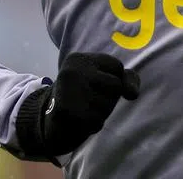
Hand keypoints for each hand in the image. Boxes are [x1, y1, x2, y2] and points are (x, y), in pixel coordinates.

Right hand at [16, 52, 140, 157]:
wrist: (49, 121)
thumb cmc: (82, 95)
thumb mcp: (101, 78)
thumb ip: (125, 79)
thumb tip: (133, 94)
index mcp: (78, 59)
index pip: (117, 66)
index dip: (112, 78)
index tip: (93, 83)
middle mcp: (72, 72)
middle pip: (116, 84)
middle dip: (109, 96)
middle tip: (88, 99)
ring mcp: (69, 92)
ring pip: (109, 104)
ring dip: (102, 111)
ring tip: (84, 109)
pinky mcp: (70, 114)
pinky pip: (99, 120)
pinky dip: (94, 124)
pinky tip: (81, 120)